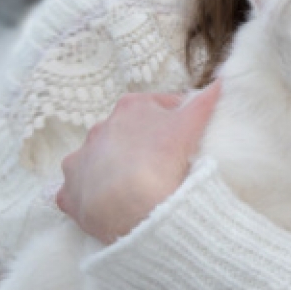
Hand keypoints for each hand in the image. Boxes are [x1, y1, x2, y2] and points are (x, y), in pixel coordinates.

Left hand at [56, 81, 220, 243]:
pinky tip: (107, 204)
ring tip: (134, 186)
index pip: (156, 107)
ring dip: (112, 167)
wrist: (135, 208)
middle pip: (125, 133)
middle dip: (140, 144)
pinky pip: (78, 190)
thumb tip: (221, 82)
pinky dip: (90, 194)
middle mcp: (98, 129)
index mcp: (129, 109)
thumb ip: (205, 102)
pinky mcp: (69, 192)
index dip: (173, 120)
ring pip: (98, 158)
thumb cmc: (164, 160)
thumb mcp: (190, 127)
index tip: (185, 136)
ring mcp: (81, 161)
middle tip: (162, 164)